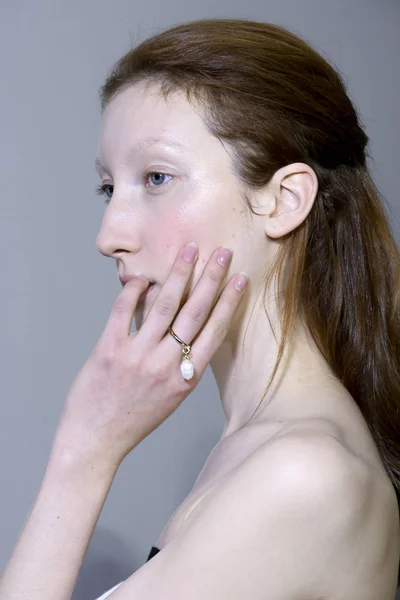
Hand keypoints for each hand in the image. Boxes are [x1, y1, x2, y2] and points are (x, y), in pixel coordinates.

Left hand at [55, 243, 247, 469]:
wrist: (95, 440)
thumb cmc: (135, 419)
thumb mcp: (170, 397)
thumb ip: (182, 364)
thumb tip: (184, 323)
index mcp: (186, 379)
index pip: (214, 332)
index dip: (229, 303)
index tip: (240, 279)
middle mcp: (165, 365)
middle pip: (194, 313)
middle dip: (211, 278)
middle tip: (222, 253)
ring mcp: (136, 356)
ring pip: (163, 305)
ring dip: (179, 274)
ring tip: (189, 250)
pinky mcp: (108, 349)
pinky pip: (124, 311)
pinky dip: (134, 291)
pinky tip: (143, 278)